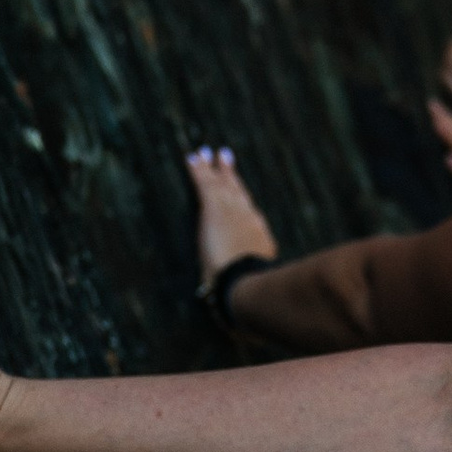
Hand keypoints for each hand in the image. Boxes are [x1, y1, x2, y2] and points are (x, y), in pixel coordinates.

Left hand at [184, 143, 278, 285]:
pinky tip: (192, 158)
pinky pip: (204, 184)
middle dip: (230, 175)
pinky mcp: (214, 209)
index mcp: (258, 236)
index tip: (239, 192)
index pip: (249, 213)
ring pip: (220, 184)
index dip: (242, 200)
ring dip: (213, 168)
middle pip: (237, 191)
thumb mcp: (253, 283)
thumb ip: (246, 283)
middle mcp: (247, 218)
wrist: (245, 281)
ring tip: (208, 152)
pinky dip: (198, 170)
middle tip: (225, 157)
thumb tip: (238, 299)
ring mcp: (231, 212)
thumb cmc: (249, 289)